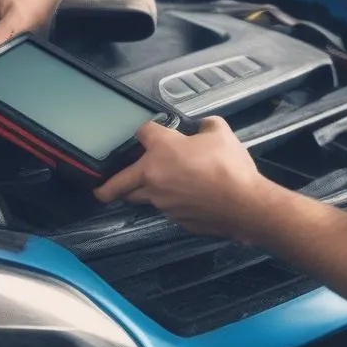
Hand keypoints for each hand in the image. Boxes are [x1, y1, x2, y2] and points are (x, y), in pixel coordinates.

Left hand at [94, 117, 271, 240]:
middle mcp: (154, 177)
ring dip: (143, 192)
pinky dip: (172, 202)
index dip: (147, 129)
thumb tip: (202, 128)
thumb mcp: (221, 133)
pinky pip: (167, 208)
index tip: (150, 131)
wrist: (245, 206)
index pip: (142, 133)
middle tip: (100, 190)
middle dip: (107, 186)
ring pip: (143, 197)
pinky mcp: (176, 220)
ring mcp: (163, 202)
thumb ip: (206, 126)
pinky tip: (188, 198)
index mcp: (162, 150)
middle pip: (119, 182)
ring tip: (151, 188)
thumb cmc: (230, 167)